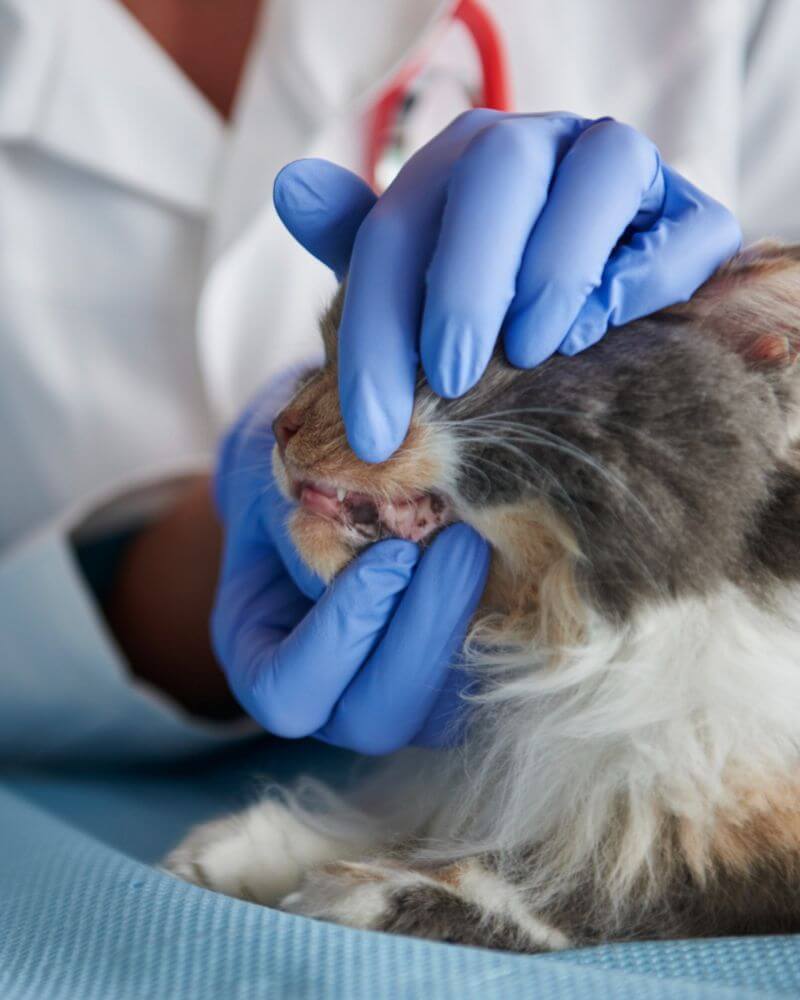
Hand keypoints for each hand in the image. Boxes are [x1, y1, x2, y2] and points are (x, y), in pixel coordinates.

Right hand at [212, 384, 489, 753]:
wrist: (336, 459)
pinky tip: (509, 560)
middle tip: (459, 546)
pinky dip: (502, 628)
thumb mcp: (284, 482)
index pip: (285, 691)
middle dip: (420, 634)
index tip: (391, 557)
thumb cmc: (297, 468)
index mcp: (261, 659)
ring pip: (437, 714)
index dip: (339, 634)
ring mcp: (393, 691)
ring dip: (466, 631)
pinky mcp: (450, 672)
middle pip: (372, 718)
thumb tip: (388, 556)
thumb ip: (316, 525)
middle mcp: (328, 695)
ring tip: (482, 545)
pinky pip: (484, 679)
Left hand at [274, 111, 741, 461]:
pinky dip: (641, 277)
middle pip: (498, 172)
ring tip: (535, 349)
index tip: (375, 431)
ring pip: (602, 170)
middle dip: (467, 279)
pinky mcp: (690, 214)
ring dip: (557, 266)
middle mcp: (540, 149)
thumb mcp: (418, 285)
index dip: (377, 329)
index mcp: (460, 165)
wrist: (596, 306)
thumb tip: (291, 189)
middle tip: (454, 375)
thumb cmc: (487, 307)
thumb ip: (359, 242)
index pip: (399, 230)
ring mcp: (620, 171)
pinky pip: (681, 227)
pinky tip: (603, 327)